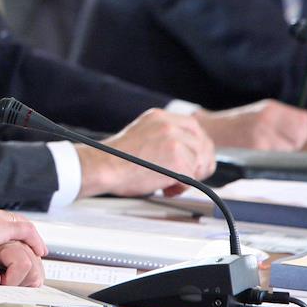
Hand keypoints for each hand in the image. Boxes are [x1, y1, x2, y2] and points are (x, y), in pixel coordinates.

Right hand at [78, 109, 215, 196]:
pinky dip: (181, 187)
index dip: (197, 147)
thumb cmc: (116, 159)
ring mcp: (175, 141)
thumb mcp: (141, 134)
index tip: (192, 159)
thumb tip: (182, 152)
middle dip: (200, 163)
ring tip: (169, 184)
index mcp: (159, 117)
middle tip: (188, 176)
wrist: (103, 167)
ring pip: (199, 162)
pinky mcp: (178, 160)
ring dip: (189, 177)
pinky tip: (165, 188)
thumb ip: (162, 137)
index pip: (194, 128)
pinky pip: (192, 178)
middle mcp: (169, 125)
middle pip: (203, 144)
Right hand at [194, 100, 306, 150]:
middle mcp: (267, 119)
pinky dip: (269, 157)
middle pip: (299, 136)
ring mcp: (262, 135)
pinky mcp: (256, 150)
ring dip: (280, 150)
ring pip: (289, 148)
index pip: (303, 121)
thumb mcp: (258, 112)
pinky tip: (256, 152)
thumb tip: (304, 129)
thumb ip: (282, 118)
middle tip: (273, 141)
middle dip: (291, 141)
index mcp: (269, 108)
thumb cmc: (233, 125)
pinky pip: (276, 157)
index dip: (299, 130)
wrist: (206, 131)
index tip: (289, 134)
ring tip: (261, 146)